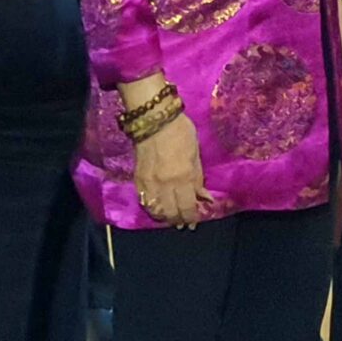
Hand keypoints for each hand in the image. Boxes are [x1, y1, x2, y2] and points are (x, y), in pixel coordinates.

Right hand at [132, 113, 210, 228]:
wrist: (154, 119)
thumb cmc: (181, 132)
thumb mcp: (196, 154)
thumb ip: (198, 179)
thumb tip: (204, 198)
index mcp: (183, 177)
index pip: (187, 207)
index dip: (192, 218)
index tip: (194, 221)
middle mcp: (165, 184)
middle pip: (171, 213)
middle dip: (178, 220)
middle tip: (184, 221)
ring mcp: (149, 183)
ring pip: (156, 211)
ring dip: (165, 217)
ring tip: (171, 216)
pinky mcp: (138, 180)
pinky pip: (144, 202)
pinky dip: (152, 208)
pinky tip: (158, 207)